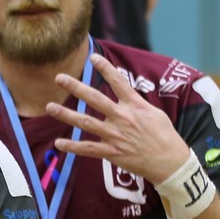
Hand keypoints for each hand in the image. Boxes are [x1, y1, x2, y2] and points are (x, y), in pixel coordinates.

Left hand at [46, 53, 191, 180]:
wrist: (170, 161)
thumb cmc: (164, 135)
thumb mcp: (154, 113)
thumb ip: (135, 103)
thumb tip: (124, 93)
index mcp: (135, 106)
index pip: (118, 82)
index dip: (105, 68)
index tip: (93, 57)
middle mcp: (123, 118)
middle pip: (95, 99)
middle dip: (76, 87)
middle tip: (59, 78)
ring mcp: (115, 135)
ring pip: (86, 122)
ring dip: (66, 115)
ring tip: (49, 107)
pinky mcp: (112, 152)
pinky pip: (88, 148)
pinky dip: (72, 147)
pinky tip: (58, 143)